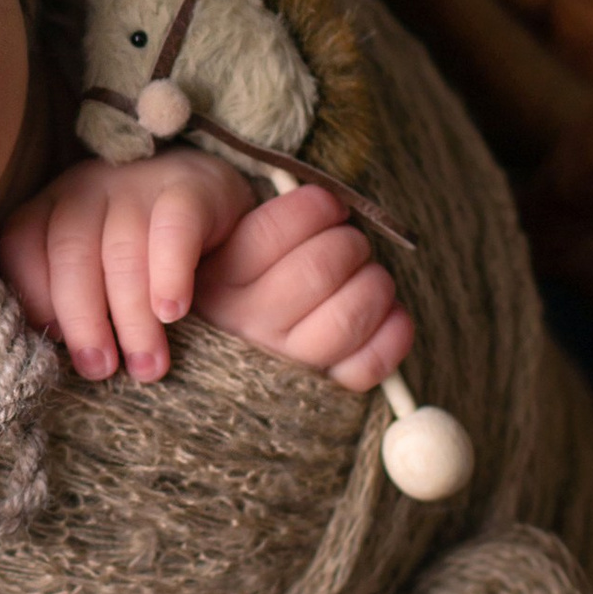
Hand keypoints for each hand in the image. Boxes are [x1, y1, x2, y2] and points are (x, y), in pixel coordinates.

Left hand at [0, 149, 251, 381]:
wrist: (217, 219)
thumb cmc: (144, 262)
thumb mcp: (98, 279)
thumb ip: (69, 303)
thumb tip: (55, 353)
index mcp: (53, 206)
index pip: (22, 243)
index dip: (33, 296)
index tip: (54, 344)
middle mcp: (87, 187)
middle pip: (70, 252)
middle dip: (81, 319)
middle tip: (99, 368)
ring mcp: (138, 181)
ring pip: (122, 250)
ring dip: (131, 317)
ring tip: (145, 365)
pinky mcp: (189, 185)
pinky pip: (172, 230)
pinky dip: (169, 275)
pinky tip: (172, 312)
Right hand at [196, 176, 412, 391]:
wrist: (199, 336)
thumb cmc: (225, 267)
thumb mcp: (211, 234)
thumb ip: (258, 221)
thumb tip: (330, 203)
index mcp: (214, 280)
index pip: (278, 232)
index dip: (316, 209)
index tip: (324, 205)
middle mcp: (242, 324)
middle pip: (319, 269)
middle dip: (348, 243)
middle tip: (346, 241)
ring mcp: (279, 361)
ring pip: (346, 316)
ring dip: (374, 284)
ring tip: (368, 275)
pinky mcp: (317, 390)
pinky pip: (365, 368)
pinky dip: (392, 336)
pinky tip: (393, 314)